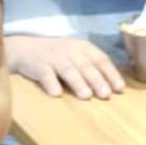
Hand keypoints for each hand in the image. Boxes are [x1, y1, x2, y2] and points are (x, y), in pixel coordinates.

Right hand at [5, 35, 124, 99]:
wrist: (25, 49)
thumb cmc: (58, 56)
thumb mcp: (77, 56)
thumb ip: (93, 68)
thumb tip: (114, 88)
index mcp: (84, 48)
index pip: (101, 60)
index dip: (111, 74)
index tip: (119, 89)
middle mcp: (71, 51)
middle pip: (86, 66)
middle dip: (97, 80)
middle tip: (106, 95)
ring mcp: (54, 58)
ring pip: (68, 70)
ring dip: (78, 83)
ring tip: (86, 96)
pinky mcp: (38, 65)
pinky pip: (46, 75)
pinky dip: (51, 83)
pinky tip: (56, 94)